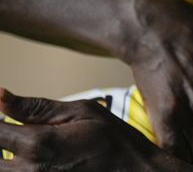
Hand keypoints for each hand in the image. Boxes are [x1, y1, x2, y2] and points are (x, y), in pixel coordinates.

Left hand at [0, 88, 192, 170]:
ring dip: (6, 157)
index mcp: (39, 144)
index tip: (4, 115)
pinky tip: (30, 159)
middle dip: (1, 140)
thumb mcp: (83, 112)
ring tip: (20, 144)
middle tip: (14, 131)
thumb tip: (0, 95)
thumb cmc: (115, 142)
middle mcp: (30, 170)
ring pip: (3, 169)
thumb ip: (37, 108)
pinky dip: (19, 166)